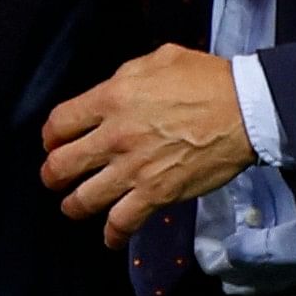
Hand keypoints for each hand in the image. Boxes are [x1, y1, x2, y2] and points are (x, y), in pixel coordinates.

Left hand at [39, 44, 257, 248]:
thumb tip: (113, 90)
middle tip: (57, 176)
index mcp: (112, 98)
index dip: (51, 135)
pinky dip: (113, 235)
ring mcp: (134, 169)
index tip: (54, 142)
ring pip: (82, 200)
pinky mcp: (156, 195)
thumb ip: (127, 75)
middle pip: (60, 165)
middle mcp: (114, 136)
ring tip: (74, 205)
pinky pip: (122, 223)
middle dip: (53, 174)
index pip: (59, 122)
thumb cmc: (207, 80)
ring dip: (73, 205)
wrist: (244, 110)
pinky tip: (111, 236)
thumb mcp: (160, 58)